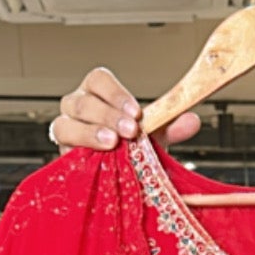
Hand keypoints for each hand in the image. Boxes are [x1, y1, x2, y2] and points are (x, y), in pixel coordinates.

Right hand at [49, 67, 199, 152]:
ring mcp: (67, 130)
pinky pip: (63, 150)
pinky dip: (80, 152)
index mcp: (98, 93)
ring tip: (111, 143)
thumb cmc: (129, 145)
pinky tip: (95, 158)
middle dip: (108, 115)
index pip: (98, 80)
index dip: (116, 94)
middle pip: (83, 101)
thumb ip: (169, 126)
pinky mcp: (63, 154)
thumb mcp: (152, 135)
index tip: (136, 112)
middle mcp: (77, 108)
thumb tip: (192, 121)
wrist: (117, 174)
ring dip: (90, 133)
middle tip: (130, 131)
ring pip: (66, 123)